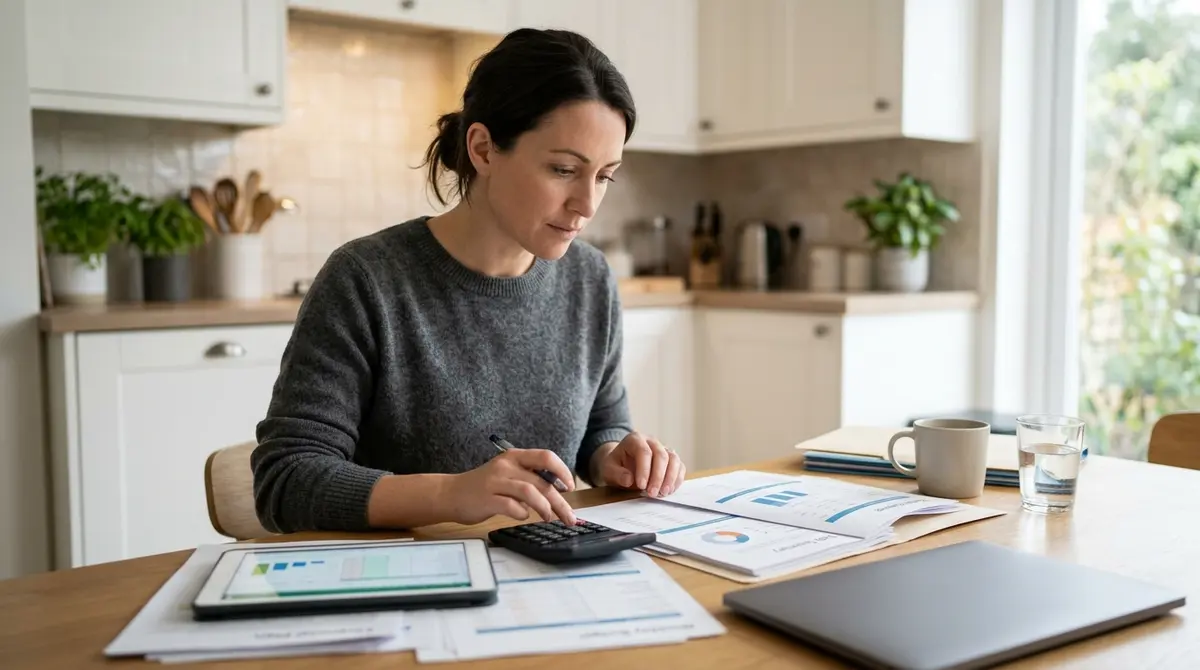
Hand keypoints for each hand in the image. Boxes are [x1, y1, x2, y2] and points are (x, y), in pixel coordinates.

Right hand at [446, 449, 576, 525]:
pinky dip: (522, 514)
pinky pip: (512, 507)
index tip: (571, 487)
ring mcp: (495, 482)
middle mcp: (506, 466)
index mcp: (514, 457)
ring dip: (545, 507)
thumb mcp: (507, 474)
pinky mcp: (487, 499)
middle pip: (542, 481)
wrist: (450, 494)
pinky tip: (523, 516)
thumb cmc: (484, 487)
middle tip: (570, 517)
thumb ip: (529, 478)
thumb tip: (558, 492)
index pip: (546, 457)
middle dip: (560, 501)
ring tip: (549, 518)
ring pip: (530, 492)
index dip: (562, 471)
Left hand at [597, 432, 685, 497]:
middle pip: (661, 455)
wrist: (621, 464)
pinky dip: (677, 479)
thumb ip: (616, 474)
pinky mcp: (671, 459)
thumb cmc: (615, 466)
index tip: (641, 485)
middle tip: (652, 493)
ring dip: (671, 478)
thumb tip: (629, 479)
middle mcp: (652, 442)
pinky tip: (669, 490)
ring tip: (663, 493)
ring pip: (674, 459)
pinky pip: (679, 467)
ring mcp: (663, 449)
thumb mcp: (608, 469)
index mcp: (635, 439)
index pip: (644, 452)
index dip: (644, 469)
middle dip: (658, 476)